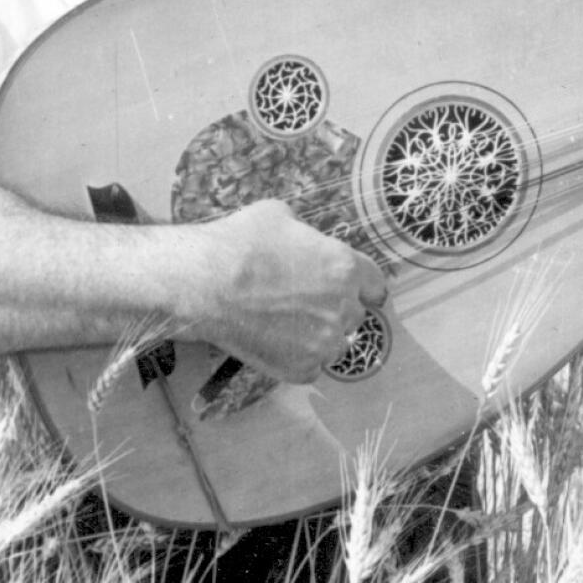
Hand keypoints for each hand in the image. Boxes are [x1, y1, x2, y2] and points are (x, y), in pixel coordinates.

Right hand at [174, 198, 387, 383]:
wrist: (206, 284)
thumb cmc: (240, 243)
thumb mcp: (278, 215)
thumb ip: (303, 233)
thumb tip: (302, 239)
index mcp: (344, 267)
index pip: (375, 285)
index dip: (363, 288)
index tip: (355, 292)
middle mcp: (343, 307)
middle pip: (355, 315)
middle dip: (335, 310)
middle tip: (303, 305)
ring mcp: (324, 342)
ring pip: (336, 344)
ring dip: (319, 337)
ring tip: (287, 327)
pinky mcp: (302, 367)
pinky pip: (311, 367)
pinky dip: (297, 358)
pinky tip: (274, 342)